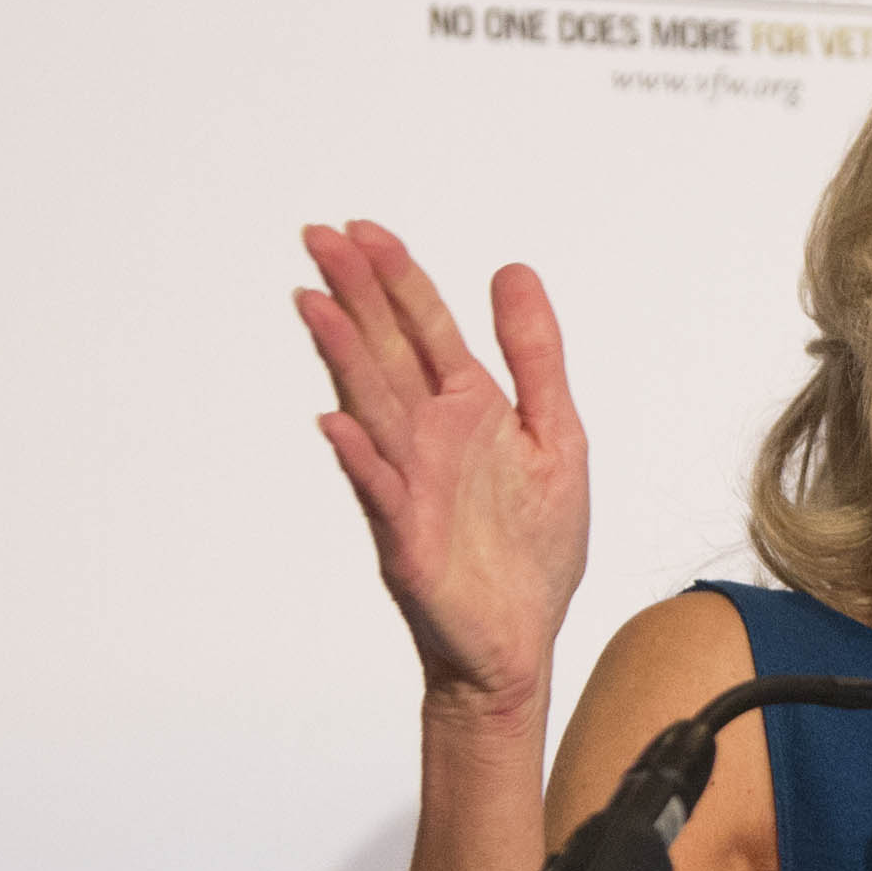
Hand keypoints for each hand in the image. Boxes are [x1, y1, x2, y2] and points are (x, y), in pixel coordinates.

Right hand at [295, 221, 587, 716]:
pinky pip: (379, 490)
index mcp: (467, 410)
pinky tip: (337, 421)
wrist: (521, 642)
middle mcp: (430, 437)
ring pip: (372, 406)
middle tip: (318, 237)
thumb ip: (536, 356)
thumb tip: (513, 270)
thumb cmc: (532, 549)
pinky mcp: (406, 537)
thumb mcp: (556, 435)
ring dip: (342, 357)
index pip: (425, 329)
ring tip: (315, 305)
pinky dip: (359, 456)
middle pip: (384, 352)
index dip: (397, 279)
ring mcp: (411, 483)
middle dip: (355, 295)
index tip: (362, 229)